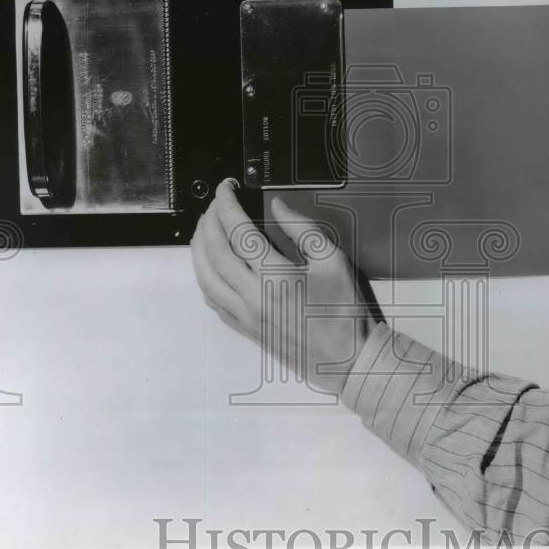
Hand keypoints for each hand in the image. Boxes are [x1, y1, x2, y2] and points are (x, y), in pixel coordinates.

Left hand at [191, 180, 380, 395]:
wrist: (349, 360)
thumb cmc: (345, 311)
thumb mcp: (334, 261)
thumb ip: (303, 229)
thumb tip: (278, 206)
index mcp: (275, 276)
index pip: (238, 231)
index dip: (227, 204)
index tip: (226, 188)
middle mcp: (252, 296)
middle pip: (215, 251)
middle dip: (209, 221)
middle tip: (214, 204)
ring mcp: (246, 316)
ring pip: (206, 277)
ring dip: (199, 249)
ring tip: (204, 229)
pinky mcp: (246, 329)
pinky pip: (214, 301)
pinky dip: (205, 278)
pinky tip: (210, 267)